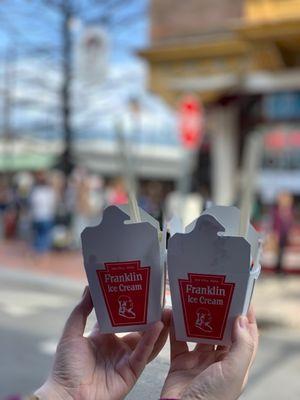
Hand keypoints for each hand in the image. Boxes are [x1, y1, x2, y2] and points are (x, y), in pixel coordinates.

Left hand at [36, 287, 169, 399]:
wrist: (67, 396)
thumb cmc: (65, 367)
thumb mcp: (71, 333)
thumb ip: (81, 311)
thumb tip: (89, 287)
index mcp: (103, 337)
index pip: (121, 318)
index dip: (130, 306)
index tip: (140, 291)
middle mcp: (117, 347)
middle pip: (138, 328)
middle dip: (150, 316)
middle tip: (161, 300)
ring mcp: (125, 360)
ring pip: (146, 341)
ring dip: (158, 327)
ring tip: (167, 312)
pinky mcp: (131, 372)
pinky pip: (143, 354)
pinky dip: (151, 341)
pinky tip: (158, 326)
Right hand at [161, 307, 257, 399]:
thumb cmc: (212, 398)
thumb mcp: (233, 372)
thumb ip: (241, 346)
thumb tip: (243, 319)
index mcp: (235, 365)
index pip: (246, 337)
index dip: (246, 318)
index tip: (242, 298)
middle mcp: (218, 362)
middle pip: (221, 332)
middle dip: (219, 313)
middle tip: (215, 294)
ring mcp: (199, 362)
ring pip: (199, 333)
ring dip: (196, 318)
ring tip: (193, 300)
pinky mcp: (180, 362)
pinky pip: (178, 340)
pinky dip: (174, 328)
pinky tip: (172, 315)